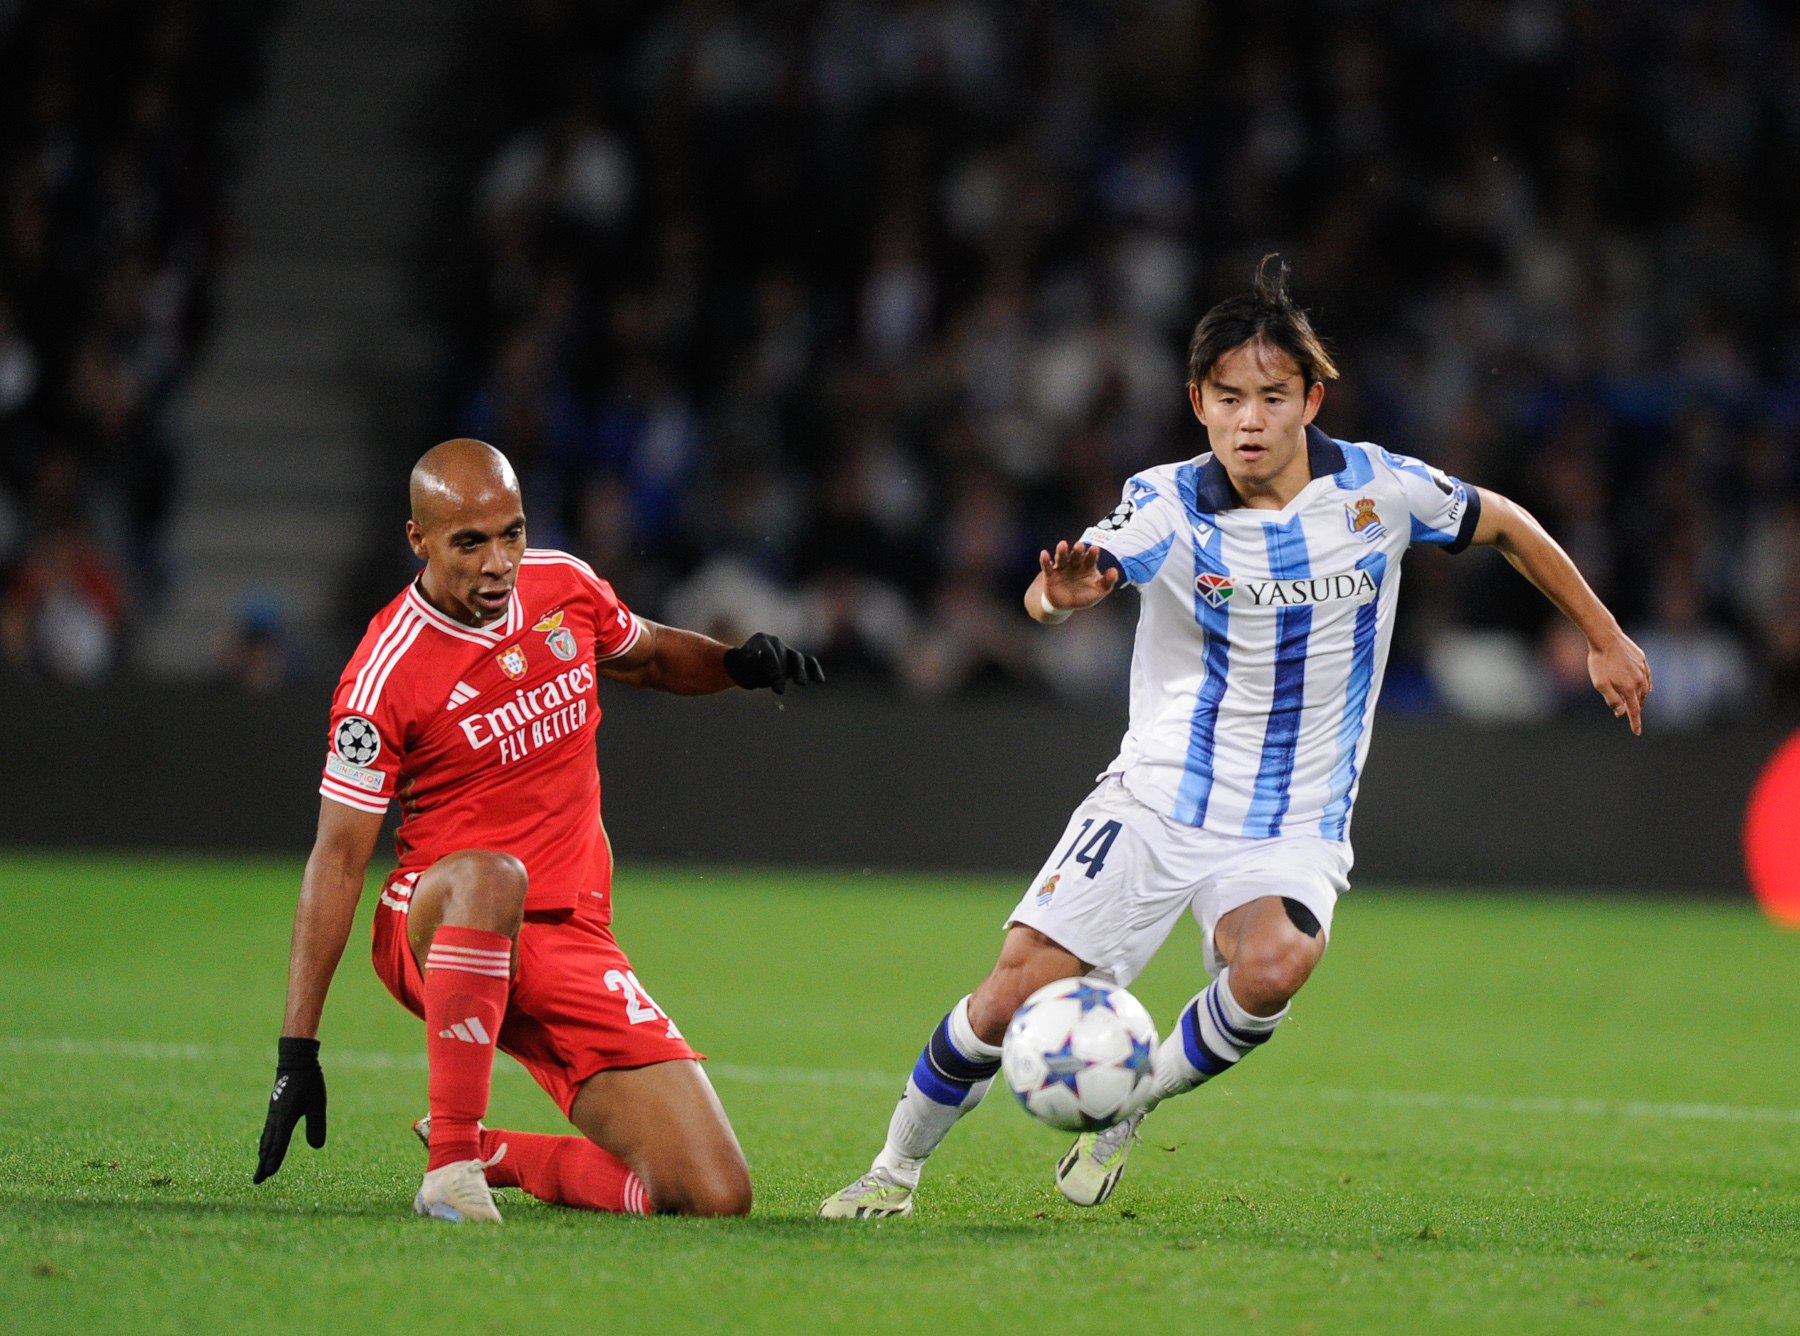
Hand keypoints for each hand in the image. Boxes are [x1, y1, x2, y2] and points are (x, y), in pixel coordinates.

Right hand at [254, 1037, 326, 1182]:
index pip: (278, 1144)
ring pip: (266, 1138)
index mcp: (285, 1117)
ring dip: (263, 1154)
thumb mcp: (317, 1102)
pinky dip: (265, 1142)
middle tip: (258, 1180)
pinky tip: (266, 1145)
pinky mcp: (275, 1109)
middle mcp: (275, 1118)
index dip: (274, 1160)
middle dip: (264, 1163)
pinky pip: (268, 1130)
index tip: (268, 1175)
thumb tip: (316, 1147)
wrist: (295, 1060)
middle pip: (268, 1146)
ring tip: (261, 1166)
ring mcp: (273, 1113)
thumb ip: (317, 1124)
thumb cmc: (308, 1080)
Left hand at [723, 632, 825, 694]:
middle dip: (781, 673)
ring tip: (801, 684)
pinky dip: (814, 670)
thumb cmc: (743, 668)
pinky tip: (820, 681)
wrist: (747, 668)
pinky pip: (808, 662)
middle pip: (782, 655)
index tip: (773, 676)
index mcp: (760, 640)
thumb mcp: (742, 667)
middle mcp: (775, 642)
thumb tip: (760, 655)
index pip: (768, 650)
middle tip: (778, 691)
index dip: (771, 663)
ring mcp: (787, 650)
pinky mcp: (796, 660)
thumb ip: (750, 663)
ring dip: (799, 671)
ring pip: (797, 658)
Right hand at [1039, 541, 1119, 613]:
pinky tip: (1044, 554)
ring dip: (1062, 551)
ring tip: (1062, 545)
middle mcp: (1074, 564)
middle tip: (1079, 546)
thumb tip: (1114, 571)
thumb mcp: (1098, 592)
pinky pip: (1047, 566)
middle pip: (1076, 556)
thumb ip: (1108, 582)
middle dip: (1077, 551)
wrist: (1064, 605)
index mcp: (1087, 566)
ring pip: (1062, 558)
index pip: (1090, 559)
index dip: (1092, 554)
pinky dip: (1045, 560)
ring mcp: (1062, 568)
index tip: (1094, 549)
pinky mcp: (1050, 574)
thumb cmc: (1083, 596)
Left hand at [1588, 631, 1651, 734]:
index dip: (1635, 722)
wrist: (1605, 637)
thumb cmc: (1599, 661)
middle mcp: (1639, 680)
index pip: (1634, 710)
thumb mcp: (1600, 683)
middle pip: (1640, 700)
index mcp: (1629, 688)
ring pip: (1646, 689)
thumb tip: (1621, 713)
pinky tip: (1646, 687)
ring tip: (1637, 703)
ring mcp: (1642, 669)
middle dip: (1637, 709)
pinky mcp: (1642, 660)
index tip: (1637, 732)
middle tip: (1633, 717)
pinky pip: (1648, 676)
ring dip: (1641, 698)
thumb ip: (1611, 699)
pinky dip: (1647, 685)